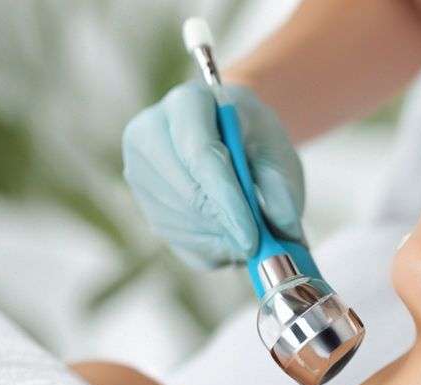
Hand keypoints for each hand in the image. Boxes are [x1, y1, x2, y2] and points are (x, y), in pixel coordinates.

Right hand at [122, 81, 306, 267]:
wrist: (233, 137)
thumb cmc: (257, 141)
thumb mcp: (279, 155)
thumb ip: (282, 188)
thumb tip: (281, 226)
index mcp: (187, 102)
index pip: (200, 154)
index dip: (227, 200)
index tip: (253, 236)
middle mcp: (149, 130)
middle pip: (185, 191)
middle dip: (224, 225)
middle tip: (255, 247)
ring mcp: (138, 166)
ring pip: (177, 218)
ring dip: (217, 239)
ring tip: (248, 239)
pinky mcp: (139, 197)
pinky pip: (172, 236)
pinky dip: (206, 247)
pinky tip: (229, 238)